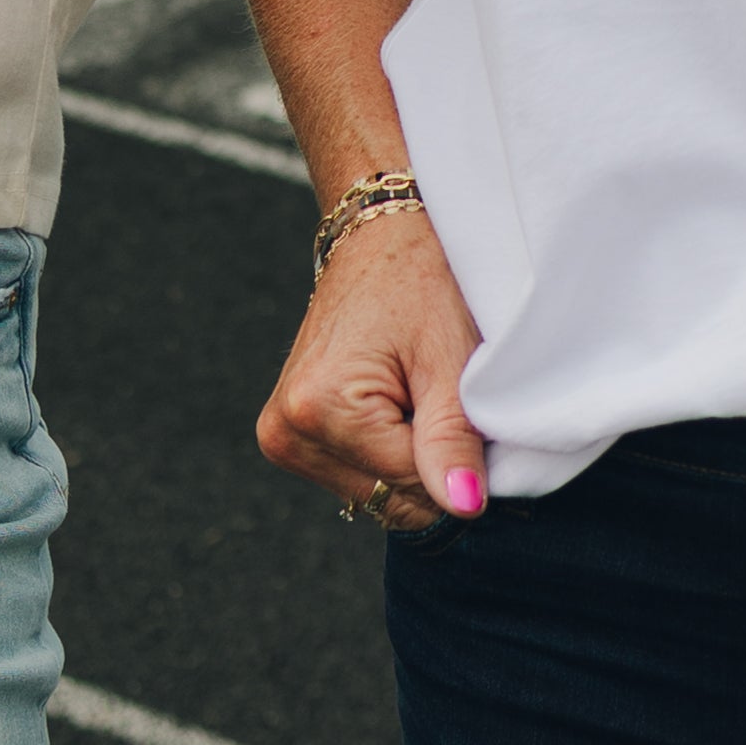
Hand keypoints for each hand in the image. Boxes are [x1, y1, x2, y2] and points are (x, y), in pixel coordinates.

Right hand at [255, 203, 486, 528]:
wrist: (381, 235)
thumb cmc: (421, 281)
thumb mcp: (449, 359)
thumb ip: (453, 441)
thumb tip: (463, 509)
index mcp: (318, 408)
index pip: (413, 489)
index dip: (457, 459)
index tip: (463, 403)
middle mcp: (286, 430)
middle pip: (389, 499)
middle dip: (429, 460)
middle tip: (436, 391)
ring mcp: (282, 435)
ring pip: (377, 494)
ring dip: (409, 457)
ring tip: (413, 389)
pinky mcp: (289, 434)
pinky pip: (360, 476)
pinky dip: (389, 451)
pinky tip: (394, 400)